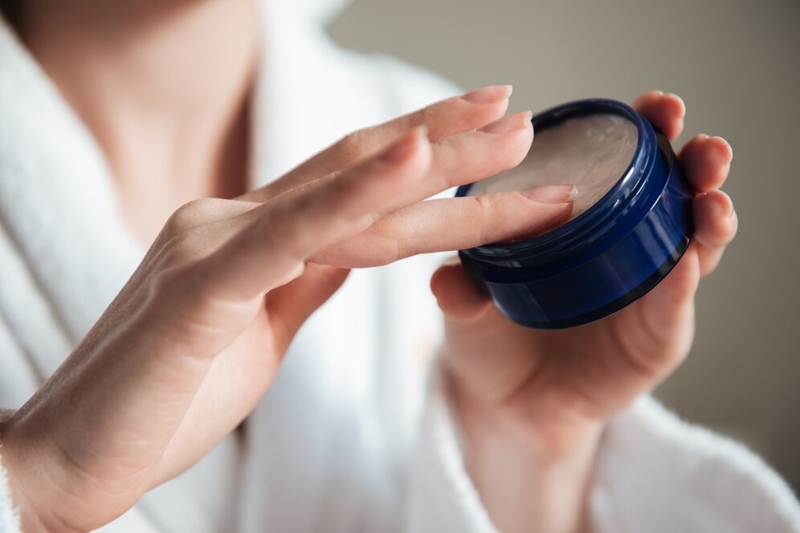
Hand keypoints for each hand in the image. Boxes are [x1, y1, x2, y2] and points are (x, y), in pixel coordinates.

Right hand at [0, 86, 572, 531]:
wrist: (68, 455)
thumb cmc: (161, 396)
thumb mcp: (256, 329)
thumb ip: (302, 277)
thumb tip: (352, 249)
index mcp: (247, 236)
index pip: (350, 182)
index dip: (421, 155)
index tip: (486, 137)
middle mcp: (232, 223)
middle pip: (359, 169)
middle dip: (448, 141)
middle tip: (520, 115)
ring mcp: (215, 246)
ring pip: (345, 195)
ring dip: (436, 163)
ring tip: (509, 134)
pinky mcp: (201, 288)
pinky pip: (293, 235)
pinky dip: (358, 194)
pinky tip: (415, 161)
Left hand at [430, 91, 736, 532]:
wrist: (503, 404)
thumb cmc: (488, 336)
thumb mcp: (465, 304)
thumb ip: (460, 287)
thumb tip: (446, 278)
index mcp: (582, 219)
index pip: (621, 162)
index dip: (643, 131)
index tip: (653, 107)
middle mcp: (622, 246)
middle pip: (672, 193)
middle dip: (693, 162)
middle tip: (697, 144)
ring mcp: (645, 291)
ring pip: (692, 243)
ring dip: (707, 215)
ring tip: (709, 197)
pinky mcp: (654, 339)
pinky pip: (674, 308)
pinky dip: (682, 284)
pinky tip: (685, 262)